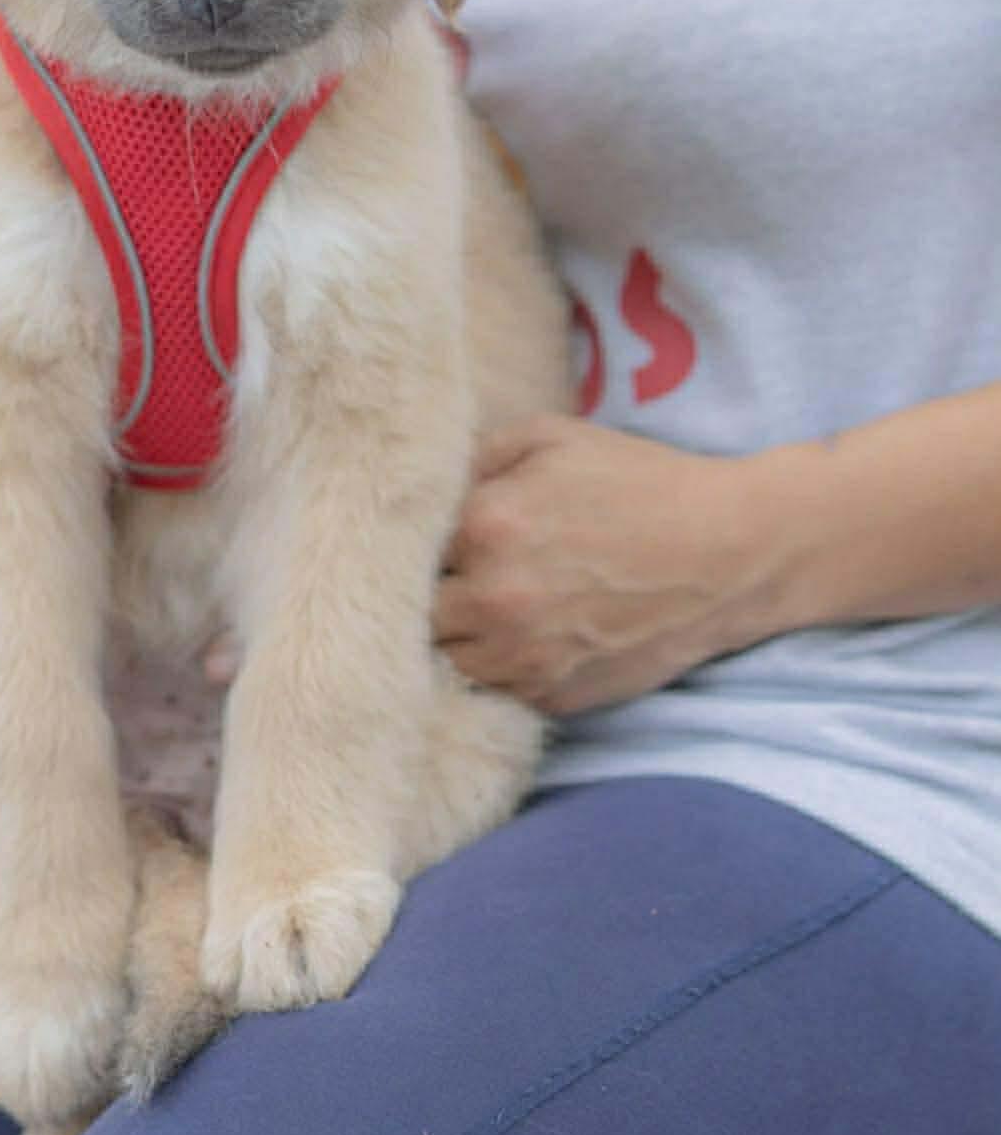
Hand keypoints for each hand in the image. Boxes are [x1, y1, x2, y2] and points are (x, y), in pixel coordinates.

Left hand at [433, 416, 778, 714]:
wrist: (731, 553)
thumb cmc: (642, 485)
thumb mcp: (553, 438)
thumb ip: (475, 455)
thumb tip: (424, 487)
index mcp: (484, 525)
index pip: (403, 547)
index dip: (412, 544)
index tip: (426, 540)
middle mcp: (493, 598)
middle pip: (410, 613)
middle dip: (421, 596)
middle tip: (447, 581)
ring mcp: (521, 656)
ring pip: (441, 662)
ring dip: (451, 641)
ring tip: (477, 615)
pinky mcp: (550, 696)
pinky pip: (489, 693)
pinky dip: (491, 673)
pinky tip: (512, 644)